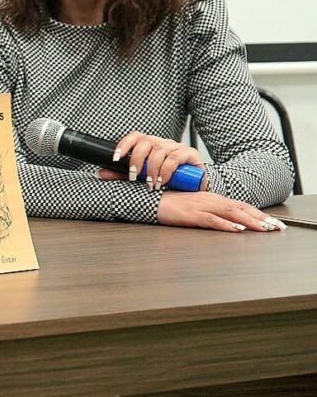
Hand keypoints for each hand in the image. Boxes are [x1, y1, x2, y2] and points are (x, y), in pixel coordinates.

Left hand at [111, 131, 206, 190]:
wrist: (196, 183)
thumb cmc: (168, 178)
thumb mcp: (143, 176)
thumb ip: (123, 174)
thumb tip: (100, 173)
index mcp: (151, 144)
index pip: (135, 136)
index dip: (124, 144)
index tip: (116, 158)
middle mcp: (163, 142)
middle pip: (146, 142)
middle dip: (137, 160)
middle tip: (135, 177)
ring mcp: (176, 147)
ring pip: (160, 150)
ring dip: (152, 169)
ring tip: (150, 184)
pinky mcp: (189, 154)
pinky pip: (175, 158)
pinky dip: (166, 170)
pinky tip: (163, 181)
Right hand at [157, 191, 287, 232]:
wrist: (149, 200)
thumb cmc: (171, 205)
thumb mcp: (194, 207)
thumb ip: (211, 212)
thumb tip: (230, 222)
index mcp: (211, 198)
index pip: (240, 205)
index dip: (258, 213)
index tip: (273, 222)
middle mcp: (209, 199)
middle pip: (239, 207)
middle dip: (260, 218)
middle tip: (276, 227)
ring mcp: (200, 206)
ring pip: (230, 212)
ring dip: (249, 221)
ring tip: (263, 229)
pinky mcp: (190, 214)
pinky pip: (211, 219)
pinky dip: (226, 224)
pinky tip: (236, 229)